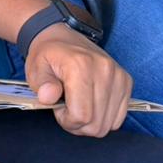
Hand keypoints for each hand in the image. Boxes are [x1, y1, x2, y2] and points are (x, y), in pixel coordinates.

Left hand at [25, 22, 132, 137]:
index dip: (66, 121)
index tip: (58, 108)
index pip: (81, 116)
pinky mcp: (126, 81)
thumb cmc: (48, 56)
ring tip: (79, 105)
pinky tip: (92, 104)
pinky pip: (119, 117)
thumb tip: (48, 97)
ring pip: (109, 124)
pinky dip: (105, 117)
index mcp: (81, 66)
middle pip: (96, 124)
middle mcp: (104, 70)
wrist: (63, 38)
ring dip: (92, 122)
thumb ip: (41, 84)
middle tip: (67, 108)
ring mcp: (118, 75)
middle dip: (78, 124)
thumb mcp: (36, 68)